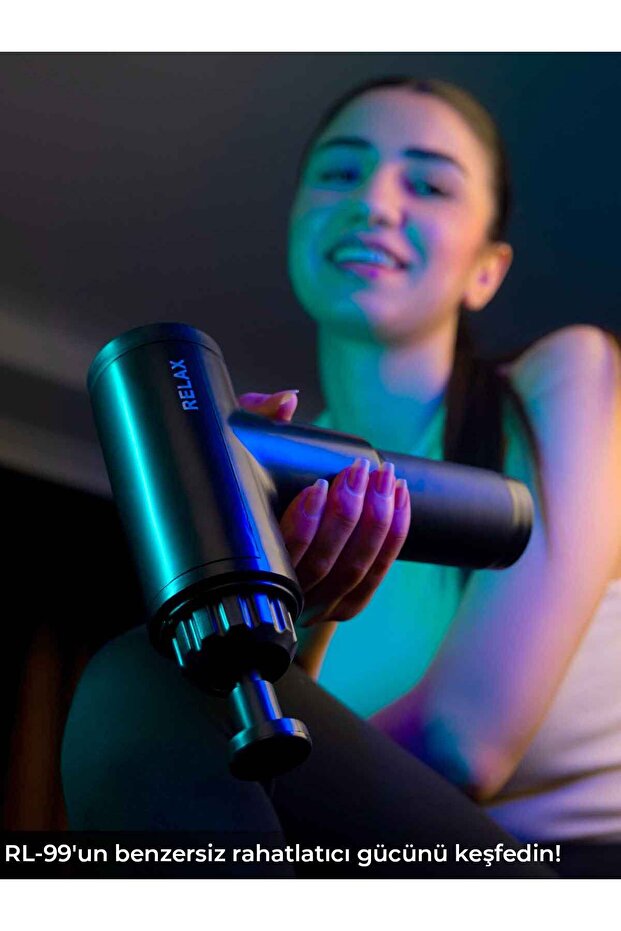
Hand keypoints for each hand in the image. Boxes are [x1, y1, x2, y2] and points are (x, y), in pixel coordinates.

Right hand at [237, 389, 410, 626]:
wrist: (259, 532)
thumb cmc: (249, 484)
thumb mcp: (243, 447)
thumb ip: (258, 418)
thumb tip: (287, 402)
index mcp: (254, 564)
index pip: (280, 554)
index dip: (303, 523)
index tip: (317, 486)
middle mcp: (285, 592)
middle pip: (324, 564)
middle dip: (348, 515)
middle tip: (359, 472)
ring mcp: (317, 602)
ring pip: (352, 570)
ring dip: (375, 522)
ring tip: (384, 480)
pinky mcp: (344, 603)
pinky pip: (374, 576)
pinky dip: (392, 538)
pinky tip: (399, 501)